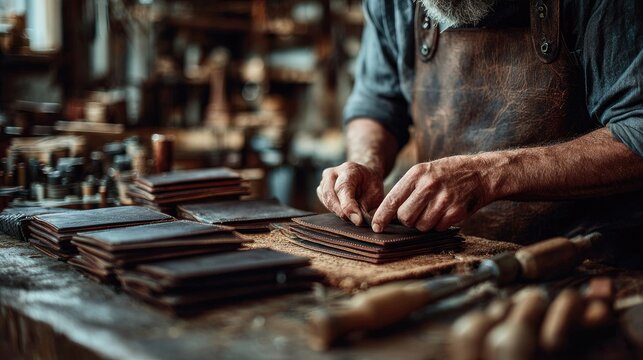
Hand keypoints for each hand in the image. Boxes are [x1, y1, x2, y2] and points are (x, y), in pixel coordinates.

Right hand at [317, 162, 384, 224]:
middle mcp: (333, 173)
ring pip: (326, 200)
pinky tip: (344, 211)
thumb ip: (365, 206)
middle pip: (330, 195)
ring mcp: (324, 181)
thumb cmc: (370, 185)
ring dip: (338, 212)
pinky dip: (334, 210)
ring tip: (352, 215)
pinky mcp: (321, 190)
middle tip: (355, 221)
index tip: (357, 220)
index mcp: (349, 169)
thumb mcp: (375, 193)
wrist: (363, 175)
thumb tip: (357, 221)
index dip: (349, 206)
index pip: (344, 188)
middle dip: (341, 211)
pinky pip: (324, 203)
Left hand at [371, 155, 493, 231]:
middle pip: (405, 217)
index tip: (376, 227)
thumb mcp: (425, 171)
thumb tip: (389, 212)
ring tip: (434, 209)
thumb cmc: (449, 173)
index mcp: (417, 174)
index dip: (382, 216)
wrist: (482, 173)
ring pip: (421, 226)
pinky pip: (438, 228)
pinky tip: (446, 212)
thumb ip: (408, 188)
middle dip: (408, 220)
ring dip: (425, 223)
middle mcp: (428, 186)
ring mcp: (443, 199)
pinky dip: (439, 224)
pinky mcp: (456, 212)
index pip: (392, 200)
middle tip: (418, 212)